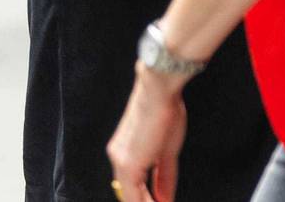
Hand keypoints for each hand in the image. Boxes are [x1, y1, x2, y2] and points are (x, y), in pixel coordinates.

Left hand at [107, 64, 188, 201]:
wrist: (158, 93)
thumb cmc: (164, 114)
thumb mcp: (167, 153)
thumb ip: (164, 178)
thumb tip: (164, 198)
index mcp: (124, 153)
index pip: (132, 188)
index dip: (146, 201)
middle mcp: (117, 157)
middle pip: (129, 195)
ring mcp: (120, 160)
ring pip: (130, 197)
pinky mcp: (127, 163)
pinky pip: (133, 195)